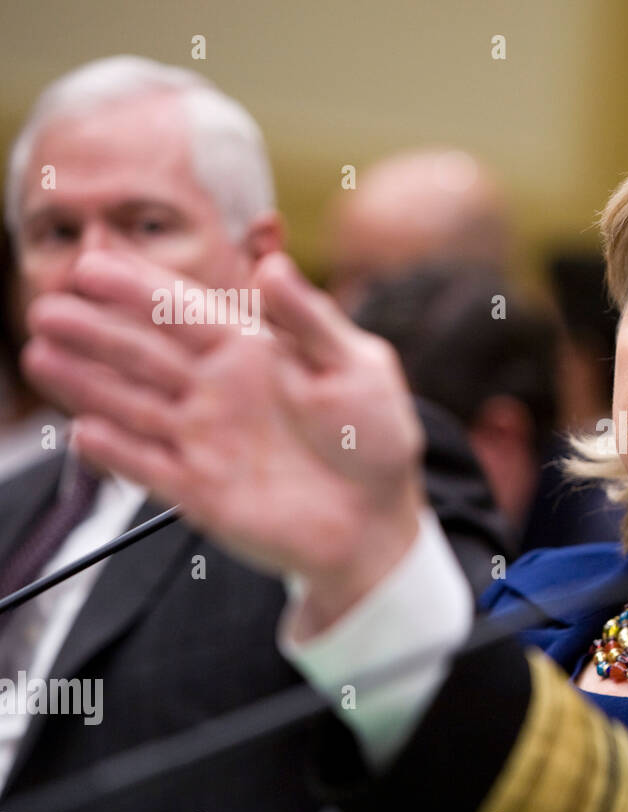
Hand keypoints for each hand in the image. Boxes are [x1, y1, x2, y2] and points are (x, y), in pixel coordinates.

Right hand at [23, 250, 425, 632]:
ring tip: (41, 355)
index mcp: (255, 350)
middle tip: (46, 308)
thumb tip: (271, 266)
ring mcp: (204, 439)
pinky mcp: (200, 490)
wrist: (377, 522)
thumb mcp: (358, 367)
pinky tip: (85, 434)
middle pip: (145, 353)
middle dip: (96, 330)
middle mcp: (219, 390)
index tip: (92, 266)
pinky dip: (117, 454)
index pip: (185, 311)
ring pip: (133, 404)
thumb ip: (310, 320)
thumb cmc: (376, 438)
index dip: (139, 289)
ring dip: (89, 383)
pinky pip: (149, 468)